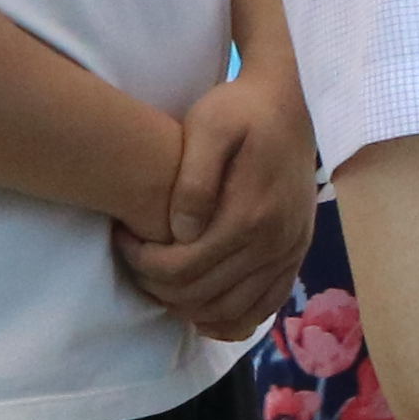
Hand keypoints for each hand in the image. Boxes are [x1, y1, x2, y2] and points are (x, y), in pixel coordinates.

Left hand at [120, 72, 319, 341]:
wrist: (291, 100)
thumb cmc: (241, 108)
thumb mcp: (209, 125)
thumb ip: (193, 180)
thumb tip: (181, 232)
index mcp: (250, 215)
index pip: (183, 269)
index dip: (142, 264)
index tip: (123, 237)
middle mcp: (275, 244)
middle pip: (202, 296)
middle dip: (157, 285)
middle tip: (134, 256)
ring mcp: (289, 253)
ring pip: (232, 313)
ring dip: (188, 307)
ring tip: (161, 277)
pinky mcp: (295, 255)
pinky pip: (263, 308)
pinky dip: (230, 319)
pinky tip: (202, 307)